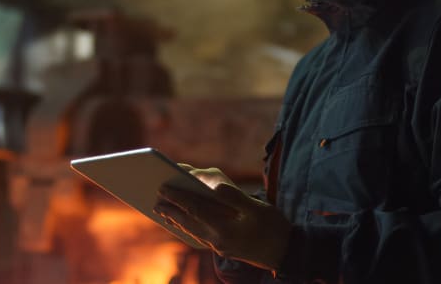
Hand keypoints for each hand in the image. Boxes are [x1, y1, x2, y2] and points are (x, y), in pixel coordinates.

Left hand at [155, 166, 290, 270]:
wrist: (286, 253)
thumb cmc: (273, 227)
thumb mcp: (257, 208)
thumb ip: (235, 197)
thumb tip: (215, 187)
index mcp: (224, 228)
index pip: (195, 210)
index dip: (179, 198)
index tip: (164, 188)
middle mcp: (218, 240)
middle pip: (189, 223)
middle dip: (171, 211)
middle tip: (155, 201)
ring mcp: (220, 247)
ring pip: (193, 232)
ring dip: (177, 221)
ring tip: (163, 212)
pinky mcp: (225, 249)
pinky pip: (200, 237)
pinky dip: (189, 228)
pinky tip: (184, 224)